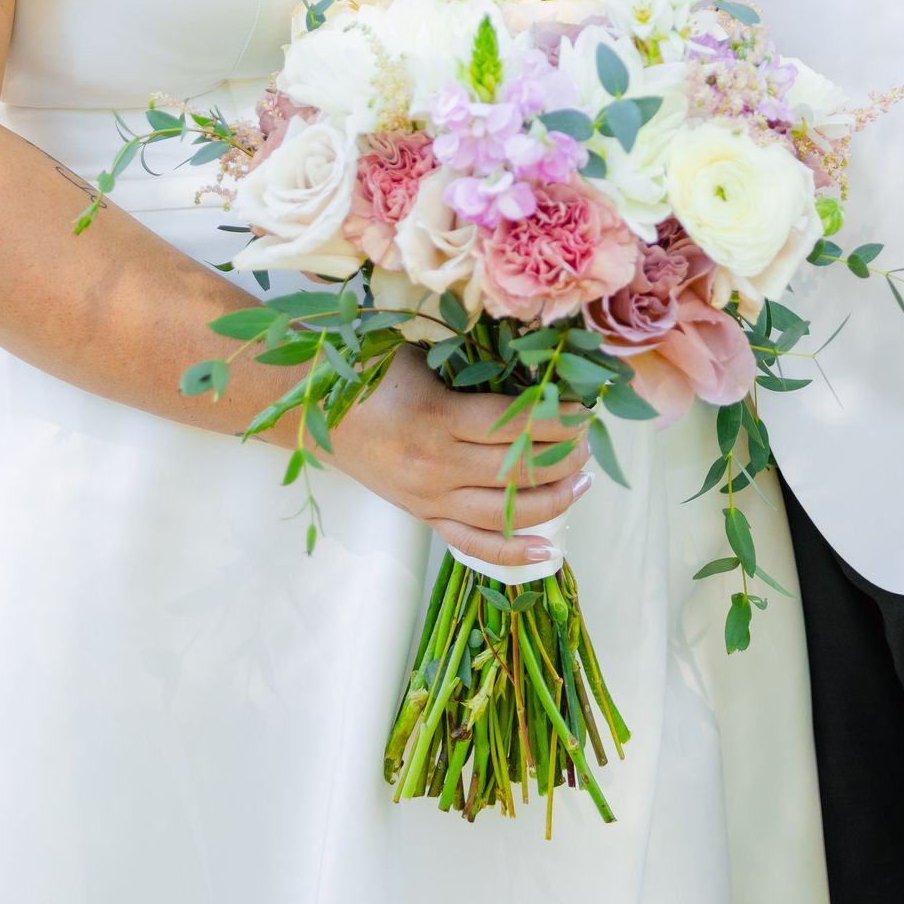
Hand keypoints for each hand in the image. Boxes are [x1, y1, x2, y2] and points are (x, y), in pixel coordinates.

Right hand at [330, 346, 592, 569]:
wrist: (314, 414)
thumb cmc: (368, 371)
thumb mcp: (418, 352)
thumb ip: (470, 358)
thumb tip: (537, 353)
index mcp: (435, 418)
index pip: (512, 426)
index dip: (555, 420)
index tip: (584, 408)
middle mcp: (435, 466)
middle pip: (516, 471)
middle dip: (563, 456)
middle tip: (589, 439)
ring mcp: (429, 499)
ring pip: (504, 514)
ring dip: (553, 500)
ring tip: (582, 480)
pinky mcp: (423, 517)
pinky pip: (471, 544)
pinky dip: (512, 552)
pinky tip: (548, 550)